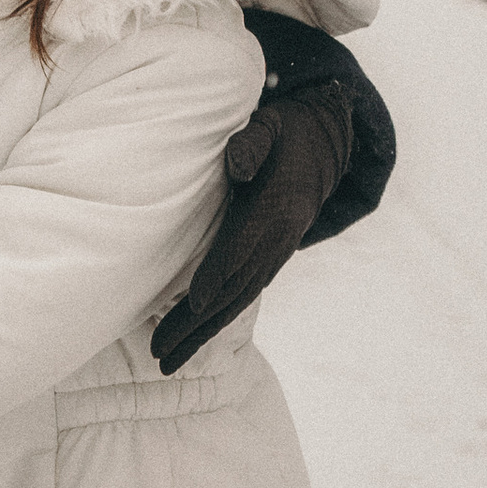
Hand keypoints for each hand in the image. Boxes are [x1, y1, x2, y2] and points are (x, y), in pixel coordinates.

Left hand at [152, 85, 353, 373]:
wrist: (328, 145)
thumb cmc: (286, 131)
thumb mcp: (270, 125)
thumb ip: (252, 143)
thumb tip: (236, 167)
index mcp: (277, 208)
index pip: (242, 246)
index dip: (218, 274)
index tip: (194, 302)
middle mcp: (279, 238)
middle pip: (234, 288)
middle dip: (195, 324)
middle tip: (158, 354)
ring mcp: (278, 252)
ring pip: (238, 300)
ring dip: (201, 333)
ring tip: (166, 362)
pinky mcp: (272, 258)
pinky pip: (244, 295)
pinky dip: (218, 320)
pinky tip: (193, 337)